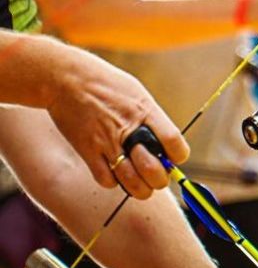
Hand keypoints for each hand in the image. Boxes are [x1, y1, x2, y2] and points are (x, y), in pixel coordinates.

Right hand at [46, 53, 188, 199]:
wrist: (68, 79)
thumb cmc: (106, 84)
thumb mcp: (137, 93)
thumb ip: (152, 117)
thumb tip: (166, 141)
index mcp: (146, 111)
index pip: (174, 141)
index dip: (179, 155)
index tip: (176, 158)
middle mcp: (128, 129)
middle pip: (153, 169)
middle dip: (159, 178)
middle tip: (157, 176)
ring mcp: (106, 142)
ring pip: (131, 181)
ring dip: (140, 188)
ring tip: (142, 184)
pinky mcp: (87, 151)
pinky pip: (106, 179)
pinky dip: (114, 182)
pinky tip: (116, 173)